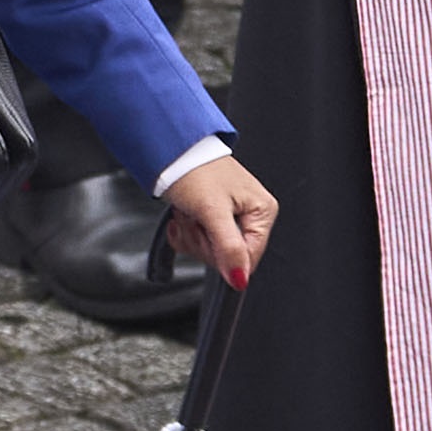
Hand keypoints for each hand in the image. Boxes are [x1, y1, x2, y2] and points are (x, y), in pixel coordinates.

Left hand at [160, 148, 276, 285]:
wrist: (169, 150)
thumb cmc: (194, 170)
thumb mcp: (212, 211)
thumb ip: (228, 247)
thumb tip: (241, 279)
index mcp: (262, 211)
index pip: (249, 258)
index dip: (224, 255)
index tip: (207, 235)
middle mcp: (250, 215)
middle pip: (229, 257)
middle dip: (203, 241)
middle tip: (195, 218)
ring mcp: (230, 217)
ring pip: (211, 252)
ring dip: (192, 235)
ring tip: (189, 211)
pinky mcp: (212, 218)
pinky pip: (199, 243)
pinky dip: (185, 233)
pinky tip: (183, 216)